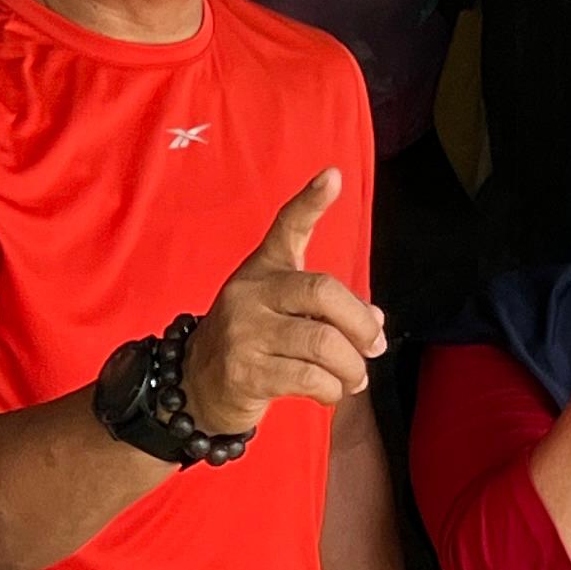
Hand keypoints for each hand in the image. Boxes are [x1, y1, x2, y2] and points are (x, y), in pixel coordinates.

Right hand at [182, 171, 385, 439]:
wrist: (196, 386)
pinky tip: (330, 392)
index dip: (310, 202)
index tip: (333, 177)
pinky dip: (332, 389)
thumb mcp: (281, 311)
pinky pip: (308, 378)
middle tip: (374, 346)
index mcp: (263, 270)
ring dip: (351, 366)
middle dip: (360, 323)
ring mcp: (245, 333)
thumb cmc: (252, 342)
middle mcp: (251, 294)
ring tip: (354, 377)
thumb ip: (327, 309)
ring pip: (322, 343)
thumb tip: (374, 320)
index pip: (287, 227)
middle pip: (322, 292)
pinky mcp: (245, 372)